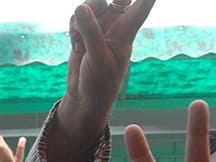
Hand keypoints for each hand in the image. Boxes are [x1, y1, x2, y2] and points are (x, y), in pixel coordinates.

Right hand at [49, 0, 154, 161]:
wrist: (84, 97)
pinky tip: (75, 42)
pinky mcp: (83, 33)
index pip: (142, 6)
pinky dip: (73, 26)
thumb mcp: (97, 58)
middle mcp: (115, 26)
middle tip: (91, 10)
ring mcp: (98, 29)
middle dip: (98, 1)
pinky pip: (76, 18)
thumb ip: (90, 31)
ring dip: (81, 16)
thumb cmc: (99, 82)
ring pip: (90, 5)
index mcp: (127, 31)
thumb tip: (80, 7)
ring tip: (79, 36)